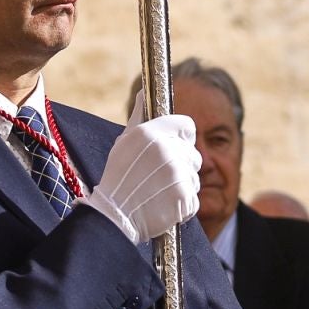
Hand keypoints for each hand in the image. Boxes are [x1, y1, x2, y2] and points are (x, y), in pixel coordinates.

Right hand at [86, 115, 199, 242]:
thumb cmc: (118, 177)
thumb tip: (143, 91)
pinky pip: (194, 199)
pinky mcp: (183, 196)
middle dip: (182, 167)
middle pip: (193, 154)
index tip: (176, 147)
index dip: (184, 137)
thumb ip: (139, 116)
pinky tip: (164, 206)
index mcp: (151, 133)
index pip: (187, 125)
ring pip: (194, 177)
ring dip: (182, 187)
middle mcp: (166, 149)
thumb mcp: (124, 142)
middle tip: (159, 179)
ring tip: (159, 193)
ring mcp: (176, 173)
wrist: (114, 217)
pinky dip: (183, 206)